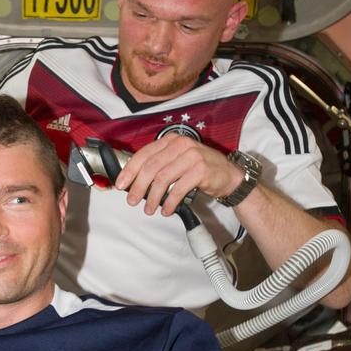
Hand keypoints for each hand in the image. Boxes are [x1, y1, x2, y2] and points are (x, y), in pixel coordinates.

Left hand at [114, 135, 243, 215]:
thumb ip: (159, 165)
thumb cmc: (200, 169)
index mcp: (171, 140)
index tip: (121, 185)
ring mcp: (191, 156)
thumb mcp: (177, 161)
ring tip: (149, 209)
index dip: (129, 170)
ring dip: (153, 197)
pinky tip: (167, 210)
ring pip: (162, 178)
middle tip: (132, 201)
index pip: (144, 154)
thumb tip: (134, 182)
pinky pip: (178, 188)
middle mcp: (180, 144)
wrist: (229, 175)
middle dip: (138, 186)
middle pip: (151, 167)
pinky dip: (170, 202)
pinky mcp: (200, 170)